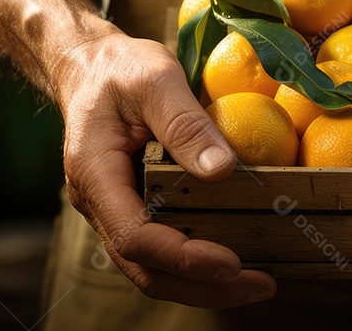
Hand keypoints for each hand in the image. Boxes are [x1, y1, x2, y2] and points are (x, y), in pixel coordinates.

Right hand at [58, 31, 276, 307]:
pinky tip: (235, 257)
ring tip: (256, 282)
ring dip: (201, 282)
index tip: (231, 262)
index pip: (136, 237)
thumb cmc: (119, 68)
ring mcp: (115, 208)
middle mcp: (100, 202)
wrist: (90, 65)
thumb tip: (222, 170)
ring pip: (151, 266)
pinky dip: (194, 261)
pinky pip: (159, 246)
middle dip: (202, 285)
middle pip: (145, 268)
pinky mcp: (133, 205)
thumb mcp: (155, 79)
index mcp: (95, 174)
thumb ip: (185, 124)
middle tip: (261, 286)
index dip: (183, 257)